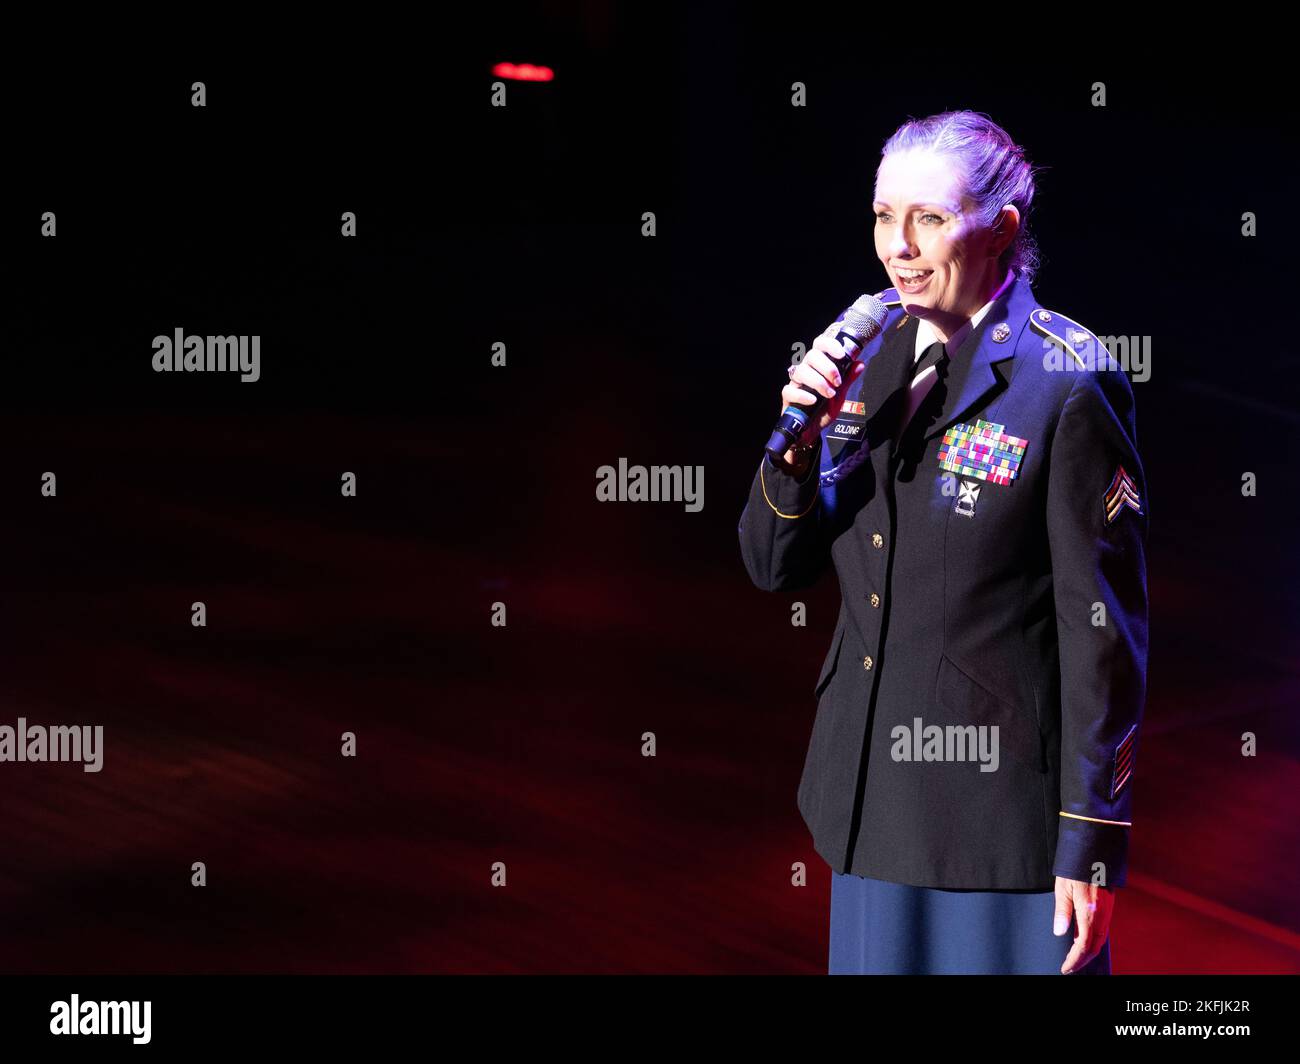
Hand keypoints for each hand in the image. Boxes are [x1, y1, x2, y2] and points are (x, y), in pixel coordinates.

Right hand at [777, 323, 867, 464]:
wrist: (812, 430)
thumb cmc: (824, 409)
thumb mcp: (841, 394)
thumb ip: (848, 379)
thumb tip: (859, 364)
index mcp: (818, 366)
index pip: (820, 345)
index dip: (830, 345)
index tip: (842, 355)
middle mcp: (806, 370)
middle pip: (811, 355)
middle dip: (827, 367)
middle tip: (837, 382)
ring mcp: (796, 383)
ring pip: (801, 371)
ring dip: (818, 382)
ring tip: (829, 394)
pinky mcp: (788, 396)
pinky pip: (790, 390)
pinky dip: (803, 395)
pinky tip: (813, 401)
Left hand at [1053, 876, 1114, 973]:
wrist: (1096, 852)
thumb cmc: (1076, 868)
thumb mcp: (1063, 888)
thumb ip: (1062, 911)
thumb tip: (1059, 932)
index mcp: (1090, 912)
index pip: (1084, 945)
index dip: (1075, 960)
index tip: (1066, 968)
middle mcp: (1102, 915)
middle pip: (1094, 946)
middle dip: (1082, 960)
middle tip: (1069, 967)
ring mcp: (1107, 912)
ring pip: (1100, 939)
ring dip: (1088, 951)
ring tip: (1074, 957)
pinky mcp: (1108, 907)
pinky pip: (1102, 930)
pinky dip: (1093, 940)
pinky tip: (1082, 940)